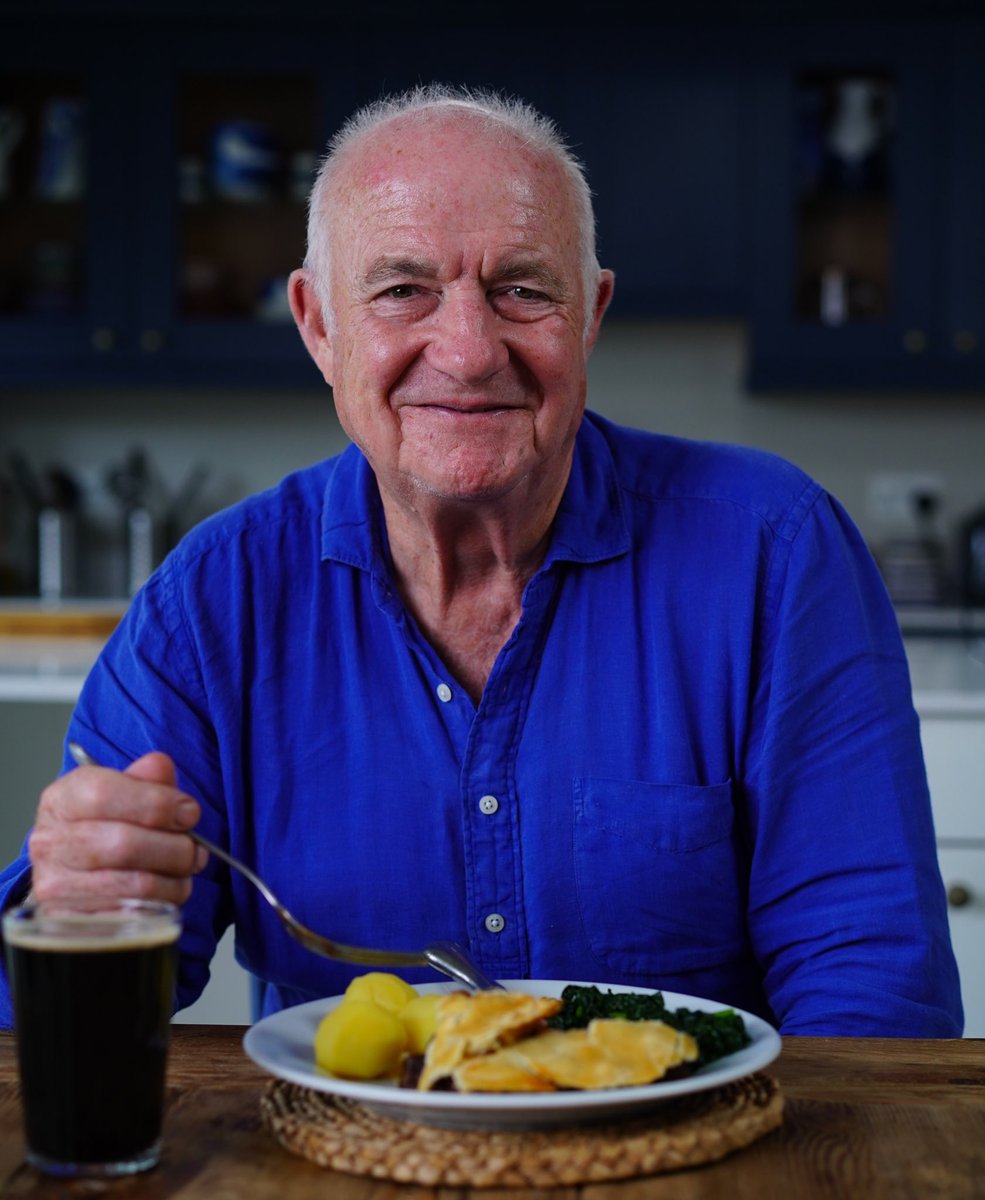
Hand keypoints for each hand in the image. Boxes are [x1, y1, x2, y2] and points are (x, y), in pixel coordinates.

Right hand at [28, 752, 206, 905]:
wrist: (77, 876)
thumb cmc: (107, 828)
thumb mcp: (125, 793)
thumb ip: (146, 778)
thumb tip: (159, 768)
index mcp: (61, 800)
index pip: (104, 794)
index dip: (157, 802)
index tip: (188, 812)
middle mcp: (50, 843)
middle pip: (124, 844)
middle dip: (175, 847)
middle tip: (195, 848)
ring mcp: (56, 886)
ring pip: (135, 884)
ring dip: (175, 879)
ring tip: (184, 871)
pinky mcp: (74, 923)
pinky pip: (133, 916)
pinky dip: (162, 904)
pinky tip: (166, 892)